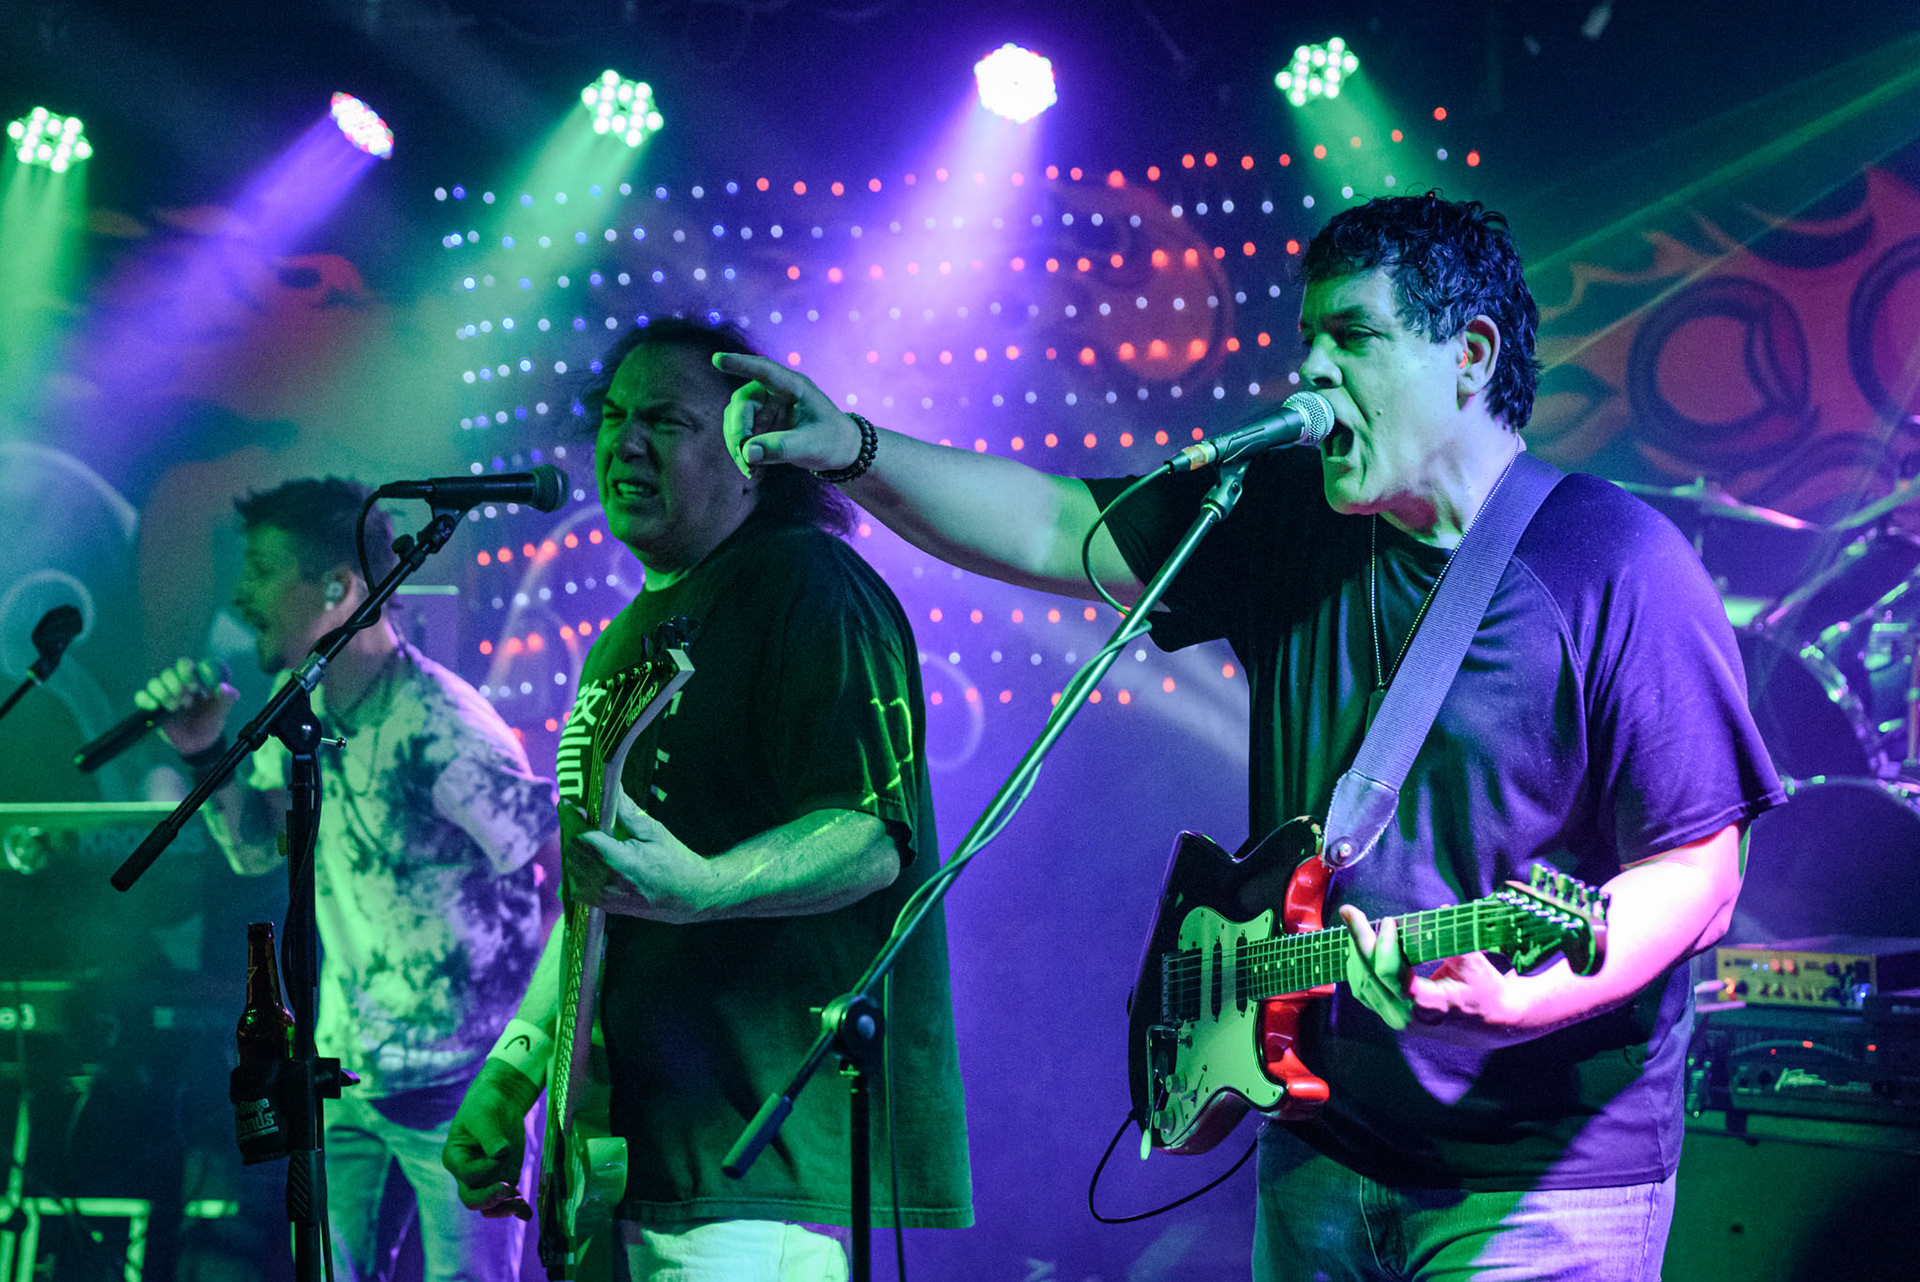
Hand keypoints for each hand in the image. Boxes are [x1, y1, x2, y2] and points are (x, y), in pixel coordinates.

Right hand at [133, 657, 237, 755]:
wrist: (198, 742)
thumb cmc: (211, 722)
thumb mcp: (222, 713)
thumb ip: (226, 699)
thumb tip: (224, 687)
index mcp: (201, 679)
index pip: (203, 665)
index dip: (205, 672)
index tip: (209, 688)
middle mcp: (182, 682)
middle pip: (175, 670)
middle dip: (181, 681)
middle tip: (189, 699)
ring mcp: (165, 692)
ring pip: (156, 681)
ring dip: (165, 692)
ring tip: (176, 707)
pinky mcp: (153, 706)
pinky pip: (142, 696)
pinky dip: (145, 699)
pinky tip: (155, 706)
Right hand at [443, 1059, 540, 1218]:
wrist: (500, 1102)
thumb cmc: (486, 1106)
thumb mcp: (484, 1116)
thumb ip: (490, 1135)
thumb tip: (501, 1153)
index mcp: (455, 1157)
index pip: (467, 1173)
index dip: (485, 1168)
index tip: (502, 1152)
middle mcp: (467, 1174)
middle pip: (472, 1198)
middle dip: (489, 1198)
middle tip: (507, 1190)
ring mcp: (486, 1179)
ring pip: (490, 1204)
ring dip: (505, 1207)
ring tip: (521, 1204)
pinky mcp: (504, 1178)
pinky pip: (507, 1200)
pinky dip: (517, 1208)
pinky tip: (527, 1214)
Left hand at [570, 793, 717, 922]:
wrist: (689, 896)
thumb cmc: (676, 861)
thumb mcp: (654, 832)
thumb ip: (627, 812)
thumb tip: (612, 788)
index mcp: (618, 861)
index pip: (581, 837)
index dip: (572, 819)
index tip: (570, 804)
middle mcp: (606, 882)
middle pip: (573, 851)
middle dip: (575, 832)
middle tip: (584, 818)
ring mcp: (603, 897)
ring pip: (571, 868)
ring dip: (577, 851)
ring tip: (592, 839)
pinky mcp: (603, 906)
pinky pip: (576, 886)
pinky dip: (579, 871)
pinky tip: (594, 861)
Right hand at [712, 352, 865, 478]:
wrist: (842, 452)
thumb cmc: (833, 441)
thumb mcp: (812, 445)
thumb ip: (781, 447)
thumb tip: (747, 453)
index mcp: (794, 386)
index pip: (763, 371)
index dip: (740, 364)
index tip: (717, 359)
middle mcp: (776, 393)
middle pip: (742, 404)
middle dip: (738, 432)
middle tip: (744, 459)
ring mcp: (767, 409)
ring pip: (737, 422)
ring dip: (738, 447)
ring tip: (750, 471)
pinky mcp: (763, 426)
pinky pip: (743, 438)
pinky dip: (744, 455)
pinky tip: (754, 474)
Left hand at [1339, 905, 1526, 1043]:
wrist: (1493, 1023)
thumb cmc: (1486, 992)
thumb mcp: (1476, 966)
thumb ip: (1454, 940)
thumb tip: (1440, 910)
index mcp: (1427, 1006)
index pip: (1389, 974)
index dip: (1383, 944)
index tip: (1388, 920)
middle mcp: (1406, 1017)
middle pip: (1368, 977)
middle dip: (1358, 941)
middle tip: (1350, 912)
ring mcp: (1396, 1019)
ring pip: (1362, 985)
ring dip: (1356, 952)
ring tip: (1355, 924)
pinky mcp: (1393, 1015)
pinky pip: (1366, 990)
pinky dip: (1360, 966)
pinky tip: (1362, 944)